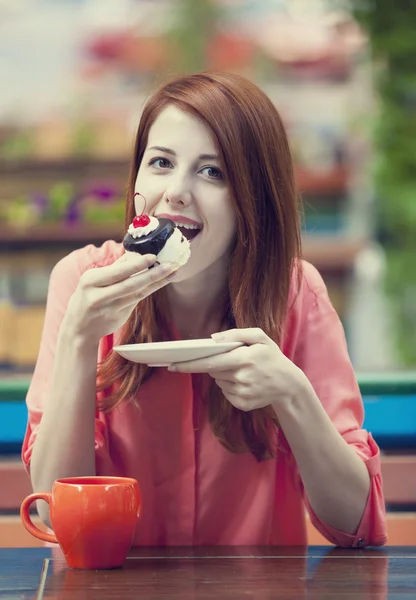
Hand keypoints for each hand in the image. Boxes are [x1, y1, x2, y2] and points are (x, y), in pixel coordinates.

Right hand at [64, 252, 175, 343]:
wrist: (79, 328)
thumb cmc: (87, 297)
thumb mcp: (92, 280)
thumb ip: (114, 267)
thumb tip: (133, 252)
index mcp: (90, 281)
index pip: (117, 272)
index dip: (136, 265)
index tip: (152, 256)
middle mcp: (99, 296)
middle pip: (130, 284)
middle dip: (151, 275)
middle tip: (169, 265)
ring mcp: (110, 308)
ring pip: (137, 293)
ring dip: (156, 282)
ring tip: (172, 272)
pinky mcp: (120, 316)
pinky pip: (138, 299)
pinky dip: (150, 289)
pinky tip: (162, 281)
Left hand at [168, 328, 302, 412]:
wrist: (289, 385)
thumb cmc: (272, 357)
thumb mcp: (260, 337)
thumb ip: (236, 334)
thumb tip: (213, 339)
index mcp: (244, 359)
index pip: (209, 362)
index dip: (189, 364)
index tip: (172, 365)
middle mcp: (241, 377)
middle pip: (213, 371)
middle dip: (216, 364)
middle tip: (232, 360)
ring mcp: (242, 393)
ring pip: (219, 382)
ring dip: (224, 375)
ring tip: (244, 371)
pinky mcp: (242, 404)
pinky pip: (226, 393)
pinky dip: (230, 386)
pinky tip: (246, 383)